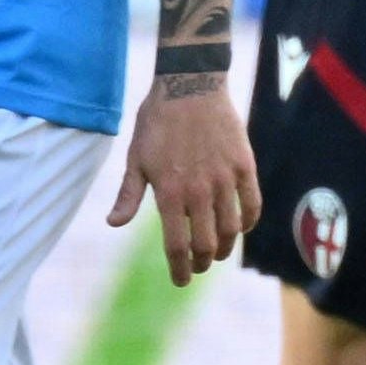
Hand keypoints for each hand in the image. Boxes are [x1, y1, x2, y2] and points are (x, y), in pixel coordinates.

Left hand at [109, 73, 261, 284]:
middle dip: (202, 262)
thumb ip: (128, 194)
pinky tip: (241, 226)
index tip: (181, 281)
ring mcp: (224, 179)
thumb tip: (114, 224)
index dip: (179, 269)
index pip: (177, 246)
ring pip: (231, 228)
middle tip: (199, 266)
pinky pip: (251, 203)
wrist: (190, 84)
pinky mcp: (243, 166)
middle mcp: (199, 191)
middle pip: (206, 243)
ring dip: (226, 247)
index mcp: (169, 192)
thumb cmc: (157, 120)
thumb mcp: (136, 157)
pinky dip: (248, 221)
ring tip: (219, 251)